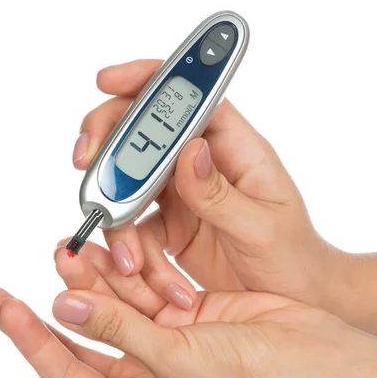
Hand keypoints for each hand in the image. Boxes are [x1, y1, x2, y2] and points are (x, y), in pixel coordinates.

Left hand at [0, 253, 376, 377]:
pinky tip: (115, 247)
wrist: (317, 358)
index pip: (65, 371)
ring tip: (75, 243)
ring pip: (117, 303)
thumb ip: (115, 328)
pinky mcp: (189, 316)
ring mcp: (168, 344)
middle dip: (69, 294)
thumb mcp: (172, 359)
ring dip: (100, 276)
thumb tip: (62, 307)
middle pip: (88, 332)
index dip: (27, 337)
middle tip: (52, 254)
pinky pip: (147, 288)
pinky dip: (132, 269)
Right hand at [71, 59, 348, 310]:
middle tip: (84, 163)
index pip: (190, 97)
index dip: (147, 78)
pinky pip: (134, 228)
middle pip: (144, 134)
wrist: (292, 298)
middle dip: (109, 144)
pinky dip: (128, 249)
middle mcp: (203, 164)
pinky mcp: (169, 227)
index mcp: (235, 149)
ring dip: (115, 216)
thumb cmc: (291, 257)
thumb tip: (189, 149)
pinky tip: (137, 272)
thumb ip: (221, 193)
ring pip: (129, 183)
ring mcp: (182, 195)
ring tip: (128, 260)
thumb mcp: (261, 227)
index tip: (107, 80)